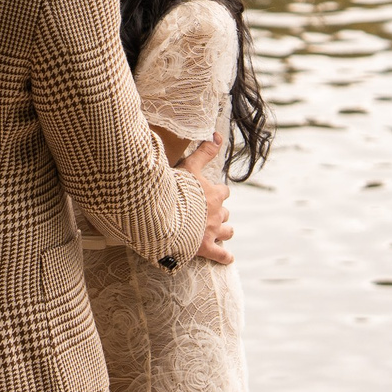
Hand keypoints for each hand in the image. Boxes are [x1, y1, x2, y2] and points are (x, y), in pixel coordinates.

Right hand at [177, 138, 234, 265]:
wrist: (164, 216)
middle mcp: (217, 213)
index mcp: (214, 194)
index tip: (208, 193)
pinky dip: (225, 256)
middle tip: (207, 212)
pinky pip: (222, 255)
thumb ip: (204, 151)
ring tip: (217, 231)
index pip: (224, 192)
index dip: (217, 192)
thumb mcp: (189, 165)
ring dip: (224, 230)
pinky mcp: (206, 248)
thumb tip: (217, 134)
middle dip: (219, 212)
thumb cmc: (175, 189)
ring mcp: (212, 231)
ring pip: (228, 231)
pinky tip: (227, 257)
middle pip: (226, 212)